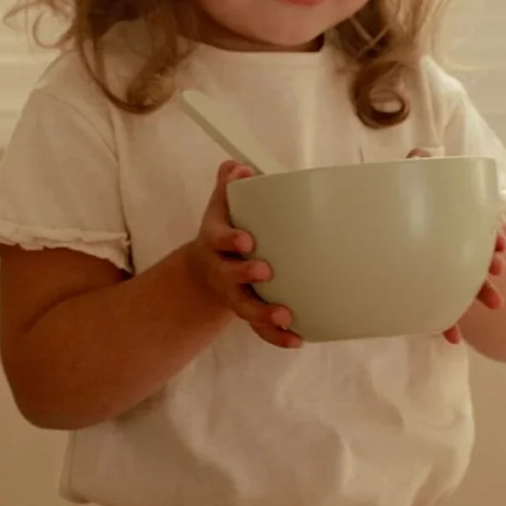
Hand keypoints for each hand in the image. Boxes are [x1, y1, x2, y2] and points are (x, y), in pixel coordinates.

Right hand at [186, 161, 300, 349]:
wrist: (207, 270)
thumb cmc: (224, 230)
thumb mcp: (221, 206)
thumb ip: (228, 185)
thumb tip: (239, 167)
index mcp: (215, 242)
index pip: (219, 239)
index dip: (230, 240)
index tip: (246, 241)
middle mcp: (222, 271)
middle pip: (230, 277)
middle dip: (245, 275)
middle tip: (266, 271)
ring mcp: (235, 294)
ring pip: (246, 308)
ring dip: (264, 315)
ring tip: (286, 316)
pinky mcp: (249, 313)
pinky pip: (261, 329)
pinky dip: (277, 336)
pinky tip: (298, 339)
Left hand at [407, 149, 504, 342]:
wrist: (361, 218)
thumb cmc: (391, 194)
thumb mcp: (405, 175)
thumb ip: (416, 163)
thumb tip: (421, 155)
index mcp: (447, 222)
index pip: (475, 230)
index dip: (490, 238)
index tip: (499, 246)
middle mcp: (444, 246)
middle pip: (473, 260)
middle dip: (489, 271)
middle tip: (498, 274)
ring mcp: (433, 269)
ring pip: (461, 287)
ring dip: (478, 297)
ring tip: (495, 305)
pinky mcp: (418, 289)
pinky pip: (435, 309)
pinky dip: (446, 323)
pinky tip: (452, 337)